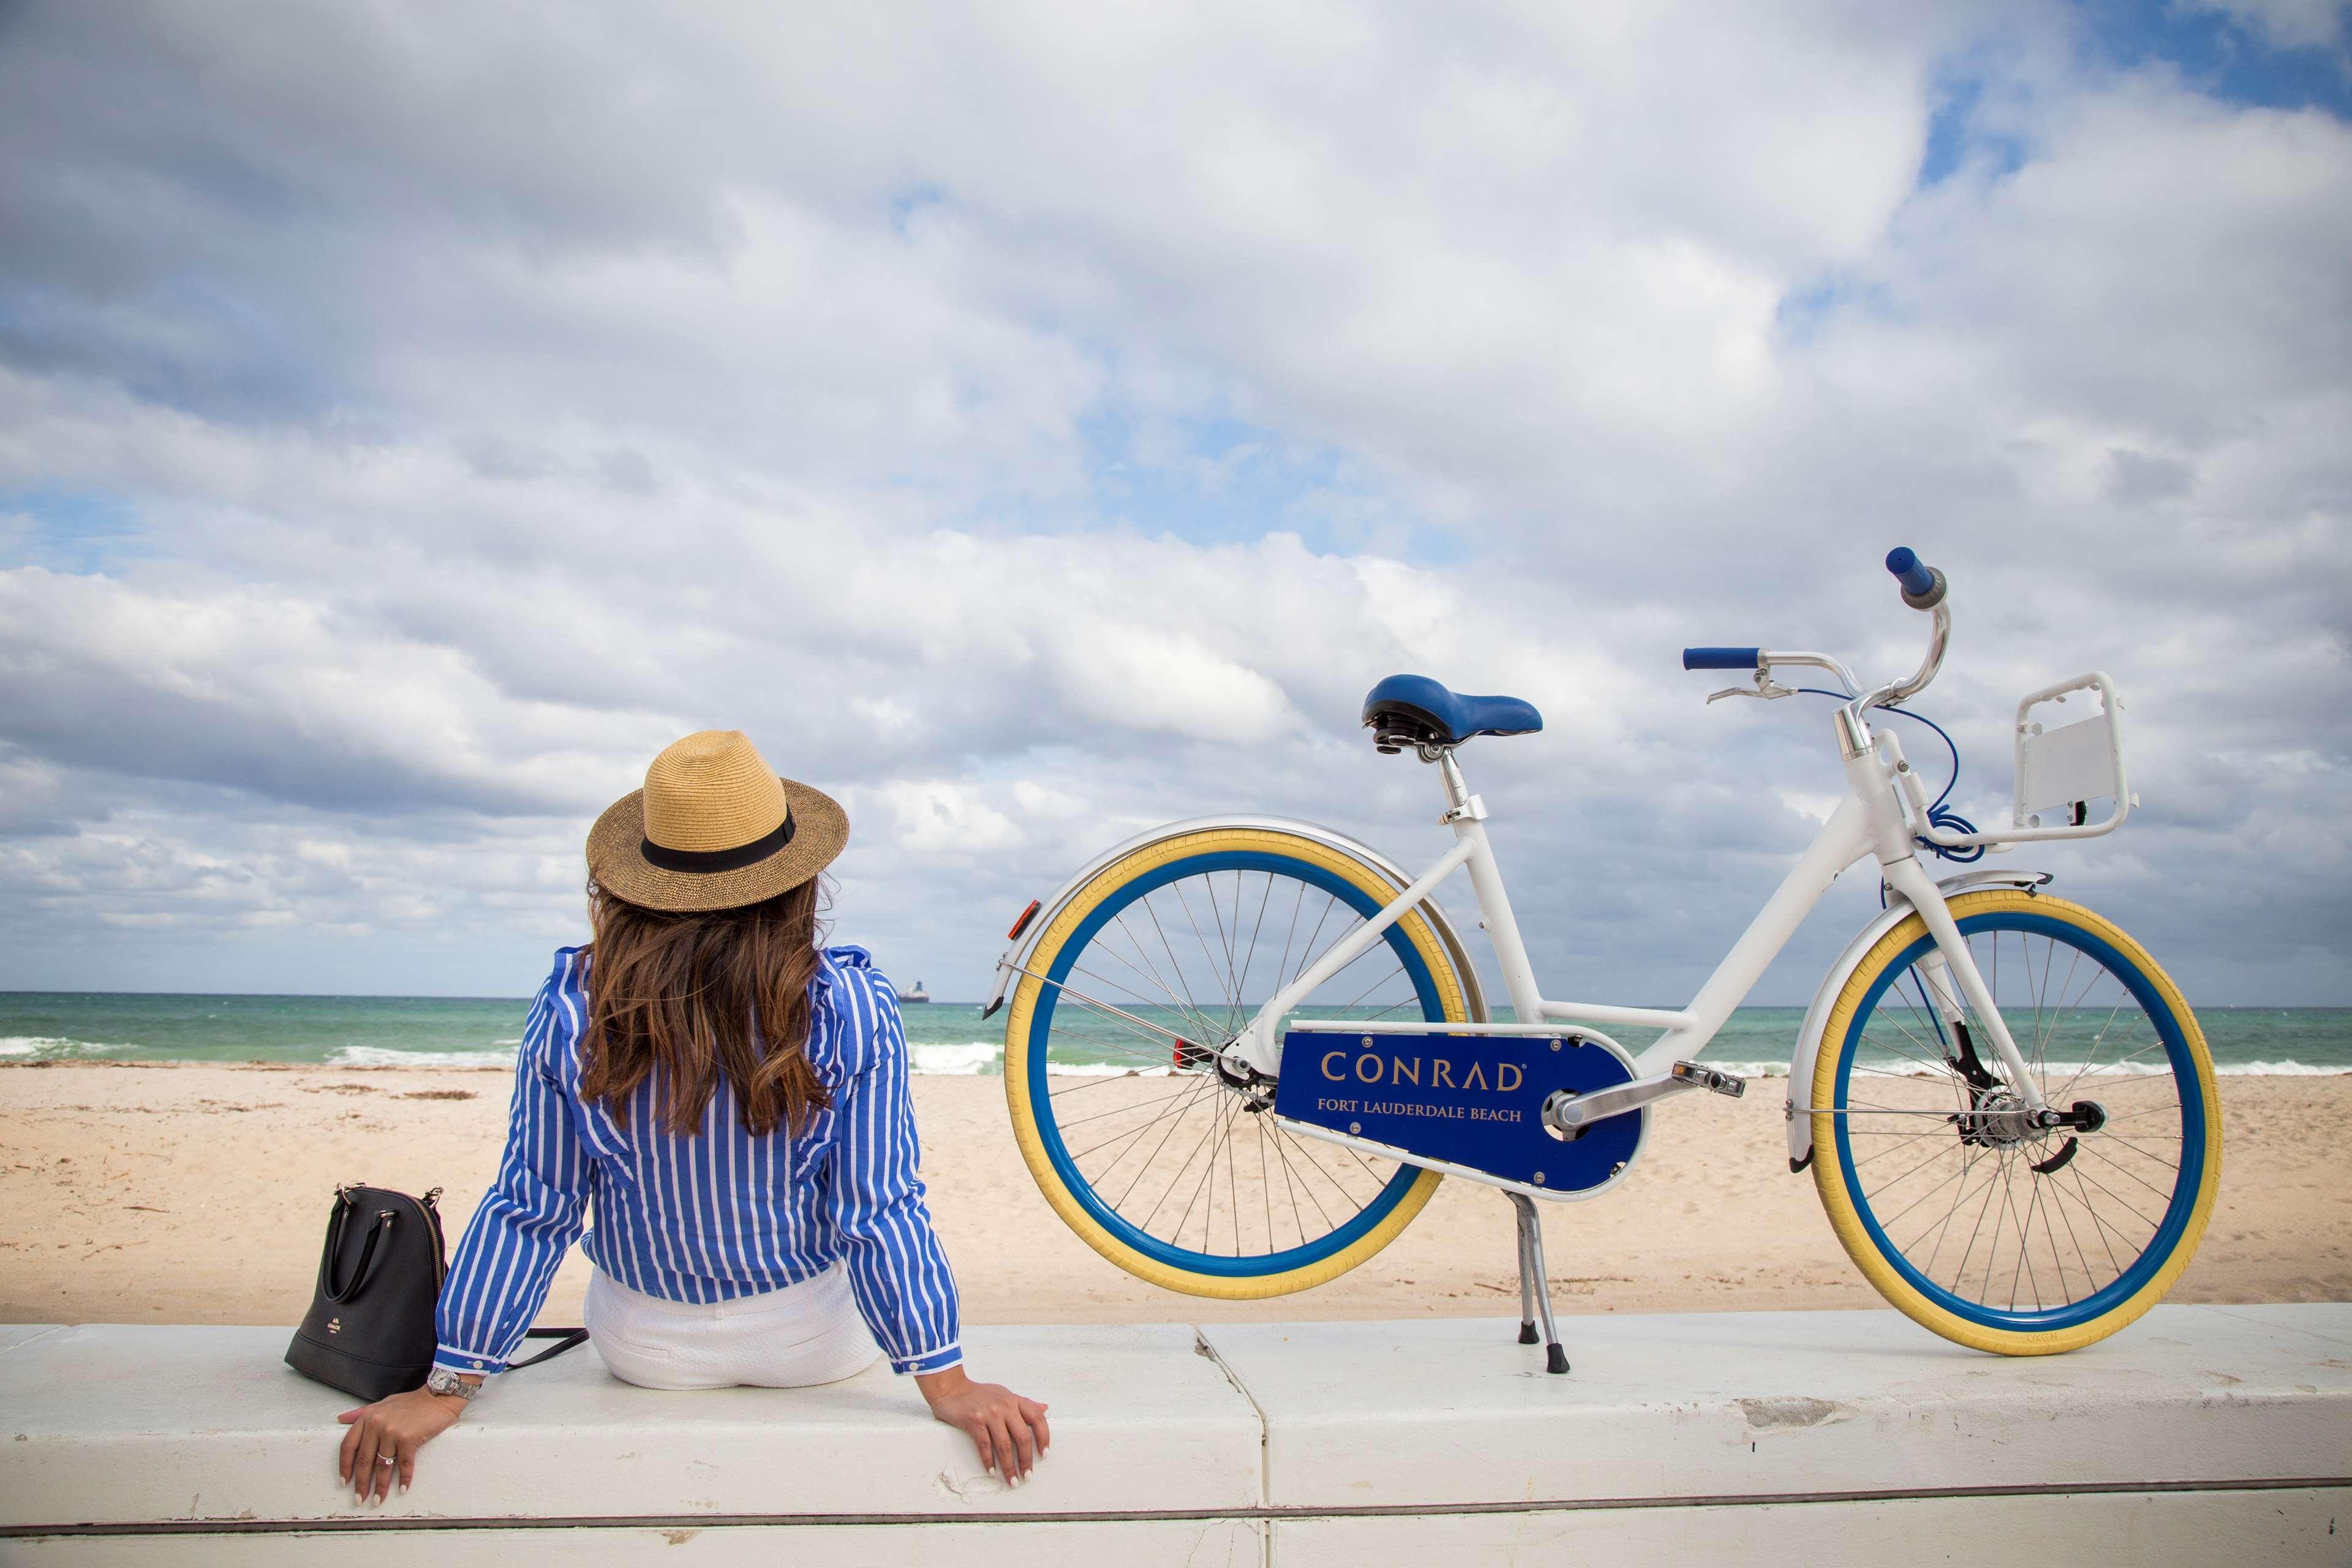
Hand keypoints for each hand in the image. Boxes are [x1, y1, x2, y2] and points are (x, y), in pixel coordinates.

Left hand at [336, 1386, 465, 1502]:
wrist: (437, 1397)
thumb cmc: (411, 1402)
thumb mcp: (382, 1404)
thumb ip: (361, 1413)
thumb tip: (340, 1418)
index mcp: (367, 1418)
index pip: (348, 1446)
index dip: (344, 1467)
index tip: (345, 1482)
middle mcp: (376, 1425)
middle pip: (364, 1461)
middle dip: (361, 1483)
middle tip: (360, 1499)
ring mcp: (392, 1432)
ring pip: (382, 1466)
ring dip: (380, 1486)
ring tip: (378, 1500)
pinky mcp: (408, 1438)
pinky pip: (404, 1464)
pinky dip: (404, 1479)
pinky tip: (403, 1489)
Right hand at [914, 1365, 1050, 1483]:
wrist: (952, 1388)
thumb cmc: (979, 1393)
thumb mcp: (1004, 1394)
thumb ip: (1024, 1403)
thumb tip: (1044, 1408)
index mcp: (1015, 1400)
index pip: (1037, 1419)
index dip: (1044, 1437)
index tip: (1044, 1454)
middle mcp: (1005, 1406)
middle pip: (1023, 1437)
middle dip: (1026, 1460)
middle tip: (1027, 1476)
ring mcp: (990, 1413)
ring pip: (1004, 1445)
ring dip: (1009, 1467)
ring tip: (1012, 1481)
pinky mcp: (974, 1421)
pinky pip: (985, 1446)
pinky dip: (989, 1461)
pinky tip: (992, 1472)